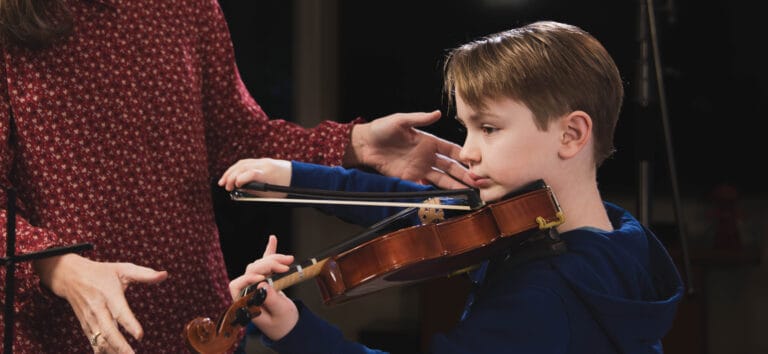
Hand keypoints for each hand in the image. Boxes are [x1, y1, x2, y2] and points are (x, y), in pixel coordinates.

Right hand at [33, 253, 167, 352]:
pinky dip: (102, 351)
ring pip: (100, 340)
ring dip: (112, 351)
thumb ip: (144, 274)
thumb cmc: (102, 272)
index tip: (140, 336)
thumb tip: (165, 275)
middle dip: (120, 346)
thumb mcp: (123, 269)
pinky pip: (94, 342)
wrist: (70, 276)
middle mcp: (98, 309)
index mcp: (109, 294)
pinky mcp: (85, 326)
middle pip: (108, 331)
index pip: (120, 311)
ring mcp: (90, 319)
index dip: (130, 324)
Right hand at [218, 158, 291, 195]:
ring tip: (223, 181)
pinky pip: (245, 162)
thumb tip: (240, 190)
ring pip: (242, 163)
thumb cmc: (285, 187)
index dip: (241, 179)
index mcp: (268, 174)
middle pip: (243, 167)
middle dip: (231, 177)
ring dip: (230, 172)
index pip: (251, 173)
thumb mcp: (271, 194)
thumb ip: (254, 191)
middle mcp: (264, 165)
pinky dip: (236, 168)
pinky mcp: (261, 160)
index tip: (234, 187)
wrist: (296, 175)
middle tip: (225, 187)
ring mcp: (262, 161)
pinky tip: (230, 174)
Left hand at [229, 235, 297, 340]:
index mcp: (244, 304)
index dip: (248, 278)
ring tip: (289, 260)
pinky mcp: (266, 279)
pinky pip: (265, 263)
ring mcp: (256, 285)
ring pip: (259, 265)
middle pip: (250, 271)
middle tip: (285, 267)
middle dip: (267, 265)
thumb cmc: (283, 323)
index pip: (237, 285)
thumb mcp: (280, 313)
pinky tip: (272, 239)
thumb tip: (261, 283)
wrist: (289, 326)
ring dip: (273, 259)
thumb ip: (270, 299)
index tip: (264, 278)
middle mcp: (247, 293)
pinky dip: (270, 251)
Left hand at [344, 111, 471, 188]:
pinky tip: (447, 198)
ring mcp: (419, 168)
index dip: (464, 155)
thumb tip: (437, 113)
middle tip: (478, 181)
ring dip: (455, 186)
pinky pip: (425, 187)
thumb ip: (419, 118)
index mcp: (429, 141)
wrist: (365, 145)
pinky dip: (436, 193)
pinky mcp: (409, 179)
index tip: (477, 161)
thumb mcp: (400, 120)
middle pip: (451, 167)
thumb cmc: (381, 129)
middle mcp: (427, 156)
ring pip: (442, 179)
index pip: (451, 149)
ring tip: (469, 193)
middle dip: (465, 174)